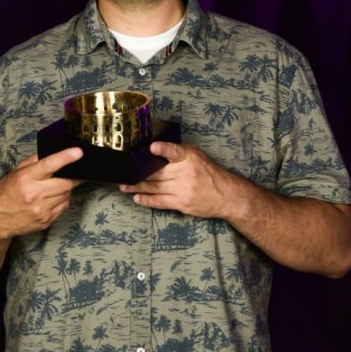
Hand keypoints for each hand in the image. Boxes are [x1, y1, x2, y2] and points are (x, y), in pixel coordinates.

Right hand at [0, 147, 83, 239]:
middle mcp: (34, 195)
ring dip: (67, 188)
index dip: (65, 158)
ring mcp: (41, 210)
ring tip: (57, 186)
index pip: (49, 165)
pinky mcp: (46, 221)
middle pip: (65, 183)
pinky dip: (63, 199)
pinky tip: (54, 197)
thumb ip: (34, 161)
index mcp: (25, 179)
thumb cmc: (4, 194)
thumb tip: (52, 152)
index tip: (78, 152)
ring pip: (67, 195)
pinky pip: (64, 206)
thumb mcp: (15, 172)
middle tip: (77, 171)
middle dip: (74, 176)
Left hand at [119, 141, 235, 217]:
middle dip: (138, 173)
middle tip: (123, 172)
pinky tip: (137, 198)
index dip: (163, 149)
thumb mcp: (197, 156)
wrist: (226, 196)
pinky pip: (160, 202)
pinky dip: (147, 200)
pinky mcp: (182, 203)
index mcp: (190, 158)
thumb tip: (155, 150)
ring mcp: (183, 190)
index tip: (152, 147)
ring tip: (124, 186)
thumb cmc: (209, 173)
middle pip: (157, 173)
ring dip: (137, 187)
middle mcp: (186, 173)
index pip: (175, 151)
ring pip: (155, 188)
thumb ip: (179, 153)